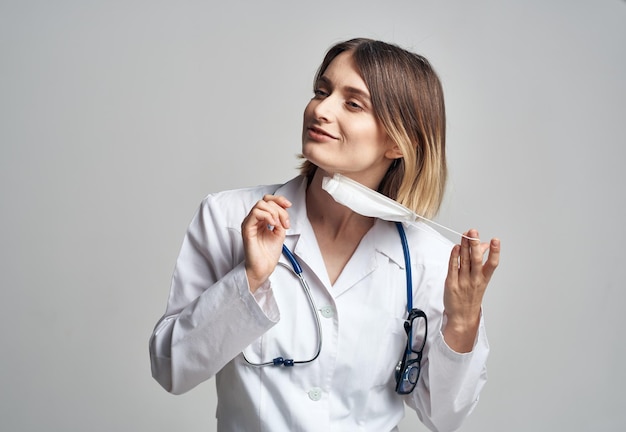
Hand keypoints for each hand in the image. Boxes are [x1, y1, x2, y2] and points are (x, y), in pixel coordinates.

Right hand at [241, 195, 291, 291]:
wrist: (264, 267)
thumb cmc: (269, 254)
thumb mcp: (280, 232)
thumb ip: (280, 219)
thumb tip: (282, 211)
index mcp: (261, 219)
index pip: (267, 201)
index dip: (279, 200)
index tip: (289, 205)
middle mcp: (254, 220)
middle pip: (265, 201)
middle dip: (279, 209)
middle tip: (285, 223)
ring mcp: (249, 223)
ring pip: (260, 205)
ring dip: (274, 212)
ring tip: (278, 225)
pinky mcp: (247, 228)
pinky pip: (255, 213)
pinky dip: (267, 216)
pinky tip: (273, 224)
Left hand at [442, 229, 499, 351]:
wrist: (462, 316)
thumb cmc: (471, 296)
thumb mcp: (481, 280)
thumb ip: (481, 261)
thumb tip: (483, 245)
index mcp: (484, 279)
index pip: (492, 264)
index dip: (495, 251)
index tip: (495, 240)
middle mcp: (475, 280)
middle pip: (476, 260)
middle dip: (475, 245)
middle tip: (474, 232)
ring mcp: (463, 281)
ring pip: (464, 261)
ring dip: (464, 246)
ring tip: (465, 234)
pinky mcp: (451, 283)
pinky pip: (452, 267)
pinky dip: (454, 257)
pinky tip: (455, 247)